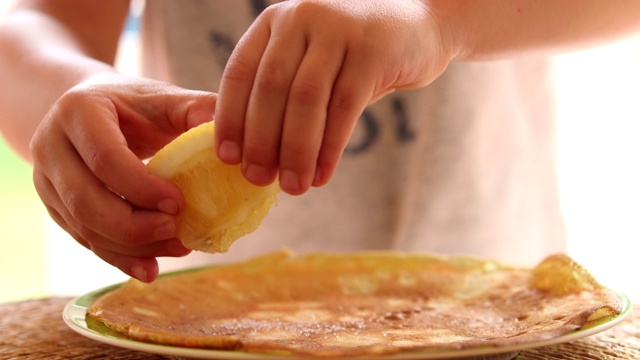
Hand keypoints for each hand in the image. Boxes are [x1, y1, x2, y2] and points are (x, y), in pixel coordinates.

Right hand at [30, 75, 216, 281]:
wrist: (91, 109)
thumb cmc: (137, 105)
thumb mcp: (166, 97)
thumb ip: (200, 110)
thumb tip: (236, 141)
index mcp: (78, 110)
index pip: (105, 159)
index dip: (142, 188)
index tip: (180, 204)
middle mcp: (51, 145)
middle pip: (86, 201)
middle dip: (135, 227)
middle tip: (179, 233)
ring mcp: (46, 178)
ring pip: (82, 226)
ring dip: (131, 247)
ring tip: (177, 248)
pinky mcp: (54, 205)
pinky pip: (82, 238)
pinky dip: (118, 257)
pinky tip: (150, 268)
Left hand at [214, 0, 451, 194]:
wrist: (418, 26)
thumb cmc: (354, 54)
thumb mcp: (310, 60)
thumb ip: (279, 92)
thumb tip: (245, 151)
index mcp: (275, 22)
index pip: (240, 72)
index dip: (230, 118)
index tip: (227, 158)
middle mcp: (301, 18)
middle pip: (271, 88)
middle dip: (261, 140)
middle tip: (258, 179)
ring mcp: (338, 30)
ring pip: (306, 100)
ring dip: (296, 150)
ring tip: (293, 185)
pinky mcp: (373, 50)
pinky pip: (344, 107)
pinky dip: (330, 147)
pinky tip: (323, 174)